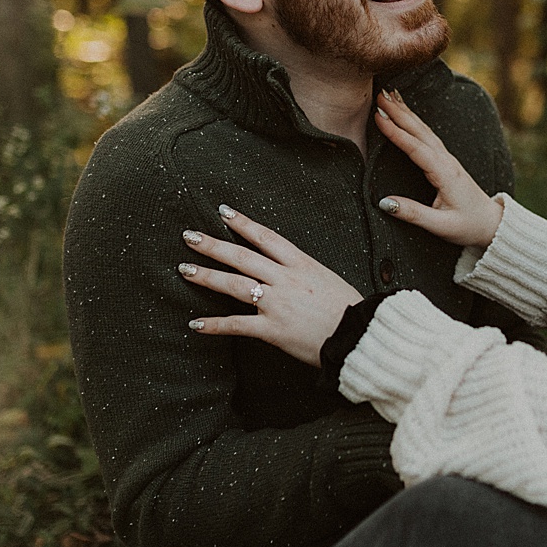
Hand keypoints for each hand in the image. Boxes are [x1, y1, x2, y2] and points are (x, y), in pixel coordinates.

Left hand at [179, 205, 362, 366]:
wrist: (362, 336)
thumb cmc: (350, 310)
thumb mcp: (329, 280)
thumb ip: (305, 274)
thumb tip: (288, 271)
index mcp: (302, 264)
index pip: (266, 237)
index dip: (243, 223)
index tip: (223, 211)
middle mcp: (286, 279)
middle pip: (242, 256)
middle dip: (213, 245)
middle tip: (189, 236)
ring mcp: (277, 303)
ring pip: (234, 285)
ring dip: (207, 276)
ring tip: (185, 269)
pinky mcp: (273, 329)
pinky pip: (237, 325)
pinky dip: (214, 324)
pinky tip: (195, 323)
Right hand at [372, 89, 505, 248]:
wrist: (490, 224)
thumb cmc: (467, 226)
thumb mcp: (440, 226)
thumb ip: (412, 214)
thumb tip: (383, 202)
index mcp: (445, 174)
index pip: (417, 149)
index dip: (397, 133)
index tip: (379, 118)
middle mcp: (447, 161)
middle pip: (421, 132)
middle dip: (399, 112)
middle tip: (379, 96)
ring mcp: (448, 159)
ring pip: (424, 130)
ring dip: (406, 112)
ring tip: (388, 95)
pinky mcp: (446, 160)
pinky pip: (427, 135)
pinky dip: (414, 121)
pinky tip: (405, 113)